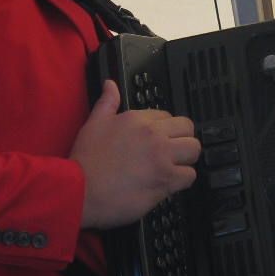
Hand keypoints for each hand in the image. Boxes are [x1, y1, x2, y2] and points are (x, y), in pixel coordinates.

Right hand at [73, 81, 199, 228]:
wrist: (81, 191)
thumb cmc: (86, 161)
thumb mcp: (93, 124)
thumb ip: (107, 103)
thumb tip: (111, 84)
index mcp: (137, 119)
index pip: (168, 116)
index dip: (165, 129)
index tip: (158, 141)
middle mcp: (153, 134)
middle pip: (187, 129)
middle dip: (182, 140)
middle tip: (171, 153)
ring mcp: (162, 157)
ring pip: (193, 150)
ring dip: (186, 159)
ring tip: (173, 168)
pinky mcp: (166, 179)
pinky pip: (190, 176)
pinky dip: (182, 180)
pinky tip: (169, 183)